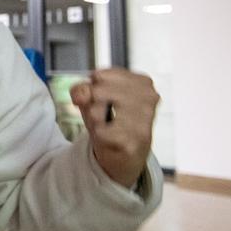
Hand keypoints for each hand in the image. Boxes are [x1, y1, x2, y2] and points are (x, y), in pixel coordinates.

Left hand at [71, 68, 159, 187]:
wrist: (125, 154)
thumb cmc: (110, 119)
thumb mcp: (94, 98)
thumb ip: (83, 89)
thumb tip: (81, 95)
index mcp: (142, 82)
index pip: (100, 75)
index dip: (91, 87)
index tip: (99, 96)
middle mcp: (149, 98)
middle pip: (97, 92)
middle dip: (92, 104)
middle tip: (100, 114)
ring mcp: (145, 119)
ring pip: (97, 112)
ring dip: (95, 121)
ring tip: (105, 125)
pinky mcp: (136, 141)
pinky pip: (101, 131)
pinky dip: (98, 134)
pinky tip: (108, 136)